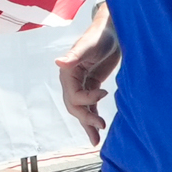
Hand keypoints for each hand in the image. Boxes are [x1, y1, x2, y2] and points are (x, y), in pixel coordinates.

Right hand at [54, 30, 119, 146]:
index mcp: (68, 72)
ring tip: (96, 140)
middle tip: (101, 126)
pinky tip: (99, 128)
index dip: (87, 99)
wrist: (112, 31)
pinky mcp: (92, 86)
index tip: (104, 93)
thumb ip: (74, 56)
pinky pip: (90, 106)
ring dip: (88, 124)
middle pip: (75, 106)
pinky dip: (93, 117)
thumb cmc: (99, 35)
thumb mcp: (87, 45)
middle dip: (86, 118)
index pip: (73, 95)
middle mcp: (72, 81)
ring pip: (81, 109)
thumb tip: (58, 62)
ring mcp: (82, 84)